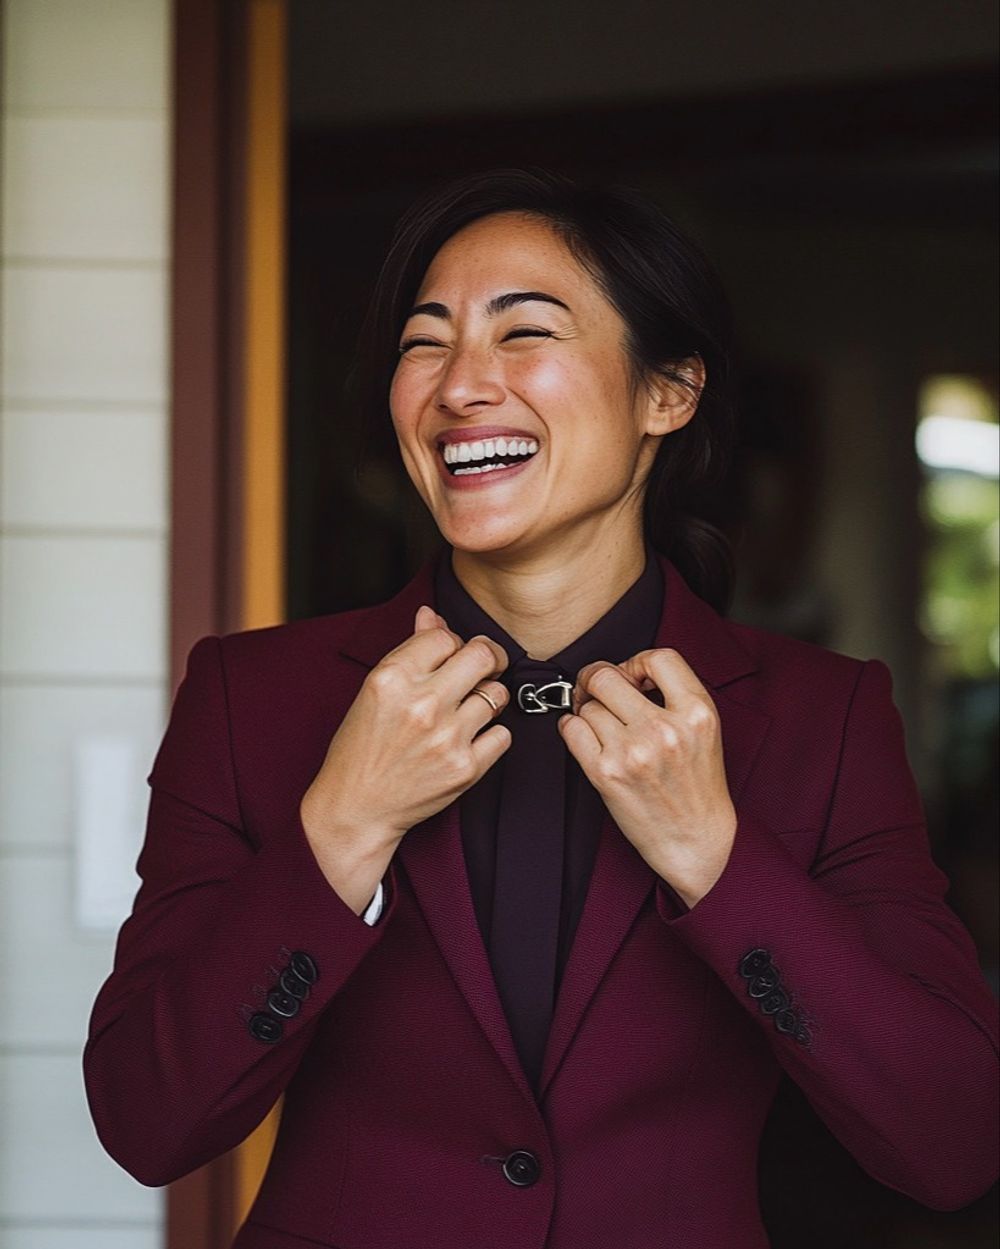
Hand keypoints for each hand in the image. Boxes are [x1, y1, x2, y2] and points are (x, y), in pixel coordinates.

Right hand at [300, 606, 510, 912]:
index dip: (452, 645)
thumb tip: (431, 615)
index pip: (446, 636)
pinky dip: (490, 736)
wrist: (356, 808)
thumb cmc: (362, 747)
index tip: (450, 658)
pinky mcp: (465, 768)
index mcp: (392, 678)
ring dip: (486, 700)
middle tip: (482, 669)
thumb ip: (410, 650)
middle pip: (484, 656)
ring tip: (464, 713)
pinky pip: (503, 734)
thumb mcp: (376, 691)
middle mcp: (422, 704)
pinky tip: (466, 741)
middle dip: (487, 659)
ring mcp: (447, 737)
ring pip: (498, 694)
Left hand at [558, 649, 736, 907]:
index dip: (637, 661)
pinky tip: (586, 736)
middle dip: (596, 681)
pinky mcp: (606, 774)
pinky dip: (572, 728)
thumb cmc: (697, 786)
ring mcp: (633, 752)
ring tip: (602, 726)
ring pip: (587, 705)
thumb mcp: (703, 731)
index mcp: (696, 713)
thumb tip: (625, 671)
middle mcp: (664, 730)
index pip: (659, 657)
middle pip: (606, 677)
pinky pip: (571, 729)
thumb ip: (673, 696)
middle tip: (597, 692)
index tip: (631, 676)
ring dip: (587, 711)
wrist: (695, 840)